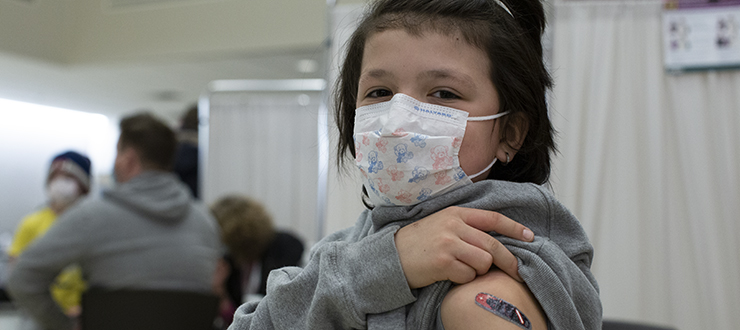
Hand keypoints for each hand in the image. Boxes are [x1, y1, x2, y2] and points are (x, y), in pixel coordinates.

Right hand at [394, 206, 533, 288]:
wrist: (392, 255)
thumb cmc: (419, 242)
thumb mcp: (442, 224)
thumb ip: (467, 226)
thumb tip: (496, 239)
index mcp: (456, 213)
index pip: (493, 218)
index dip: (514, 228)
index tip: (530, 237)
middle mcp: (454, 226)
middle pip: (493, 245)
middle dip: (509, 261)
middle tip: (517, 272)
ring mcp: (448, 243)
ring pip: (484, 261)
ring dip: (478, 271)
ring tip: (461, 268)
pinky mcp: (443, 262)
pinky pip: (468, 275)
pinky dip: (463, 279)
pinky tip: (449, 275)